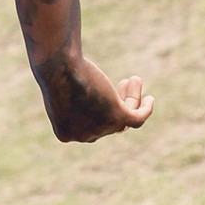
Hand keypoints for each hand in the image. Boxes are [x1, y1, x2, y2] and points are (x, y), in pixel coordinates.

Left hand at [36, 52, 154, 141]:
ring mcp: (102, 129)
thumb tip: (81, 94)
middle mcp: (85, 136)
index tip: (103, 91)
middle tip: (122, 83)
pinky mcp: (117, 117)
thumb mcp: (58, 87)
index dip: (100, 109)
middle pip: (109, 123)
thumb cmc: (54, 71)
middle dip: (117, 103)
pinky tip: (149, 99)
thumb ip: (70, 96)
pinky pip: (137, 118)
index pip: (89, 126)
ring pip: (125, 116)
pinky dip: (145, 110)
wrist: (58, 68)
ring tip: (134, 79)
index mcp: (66, 132)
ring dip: (131, 99)